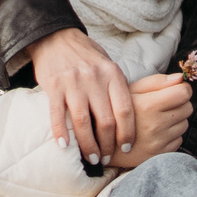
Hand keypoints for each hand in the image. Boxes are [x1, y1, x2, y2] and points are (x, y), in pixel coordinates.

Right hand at [29, 29, 135, 166]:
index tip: (127, 147)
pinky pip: (57, 114)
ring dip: (87, 145)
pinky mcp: (54, 86)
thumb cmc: (87, 57)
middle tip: (107, 159)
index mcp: (113, 75)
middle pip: (105, 120)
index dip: (127, 132)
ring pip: (83, 122)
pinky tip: (65, 146)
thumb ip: (122, 88)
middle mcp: (95, 79)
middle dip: (108, 144)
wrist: (56, 38)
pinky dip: (61, 132)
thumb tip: (142, 113)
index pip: (125, 109)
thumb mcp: (110, 66)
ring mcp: (73, 83)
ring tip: (91, 159)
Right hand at [125, 73, 193, 164]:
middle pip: (187, 108)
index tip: (174, 90)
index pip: (184, 93)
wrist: (102, 144)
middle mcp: (155, 125)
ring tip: (157, 120)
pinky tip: (156, 133)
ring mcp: (158, 142)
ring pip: (185, 124)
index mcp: (148, 105)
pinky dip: (171, 135)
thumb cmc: (116, 113)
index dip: (181, 89)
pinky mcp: (160, 154)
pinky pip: (179, 139)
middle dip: (179, 104)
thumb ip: (156, 82)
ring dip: (176, 120)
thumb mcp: (130, 91)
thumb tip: (180, 78)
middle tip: (163, 105)